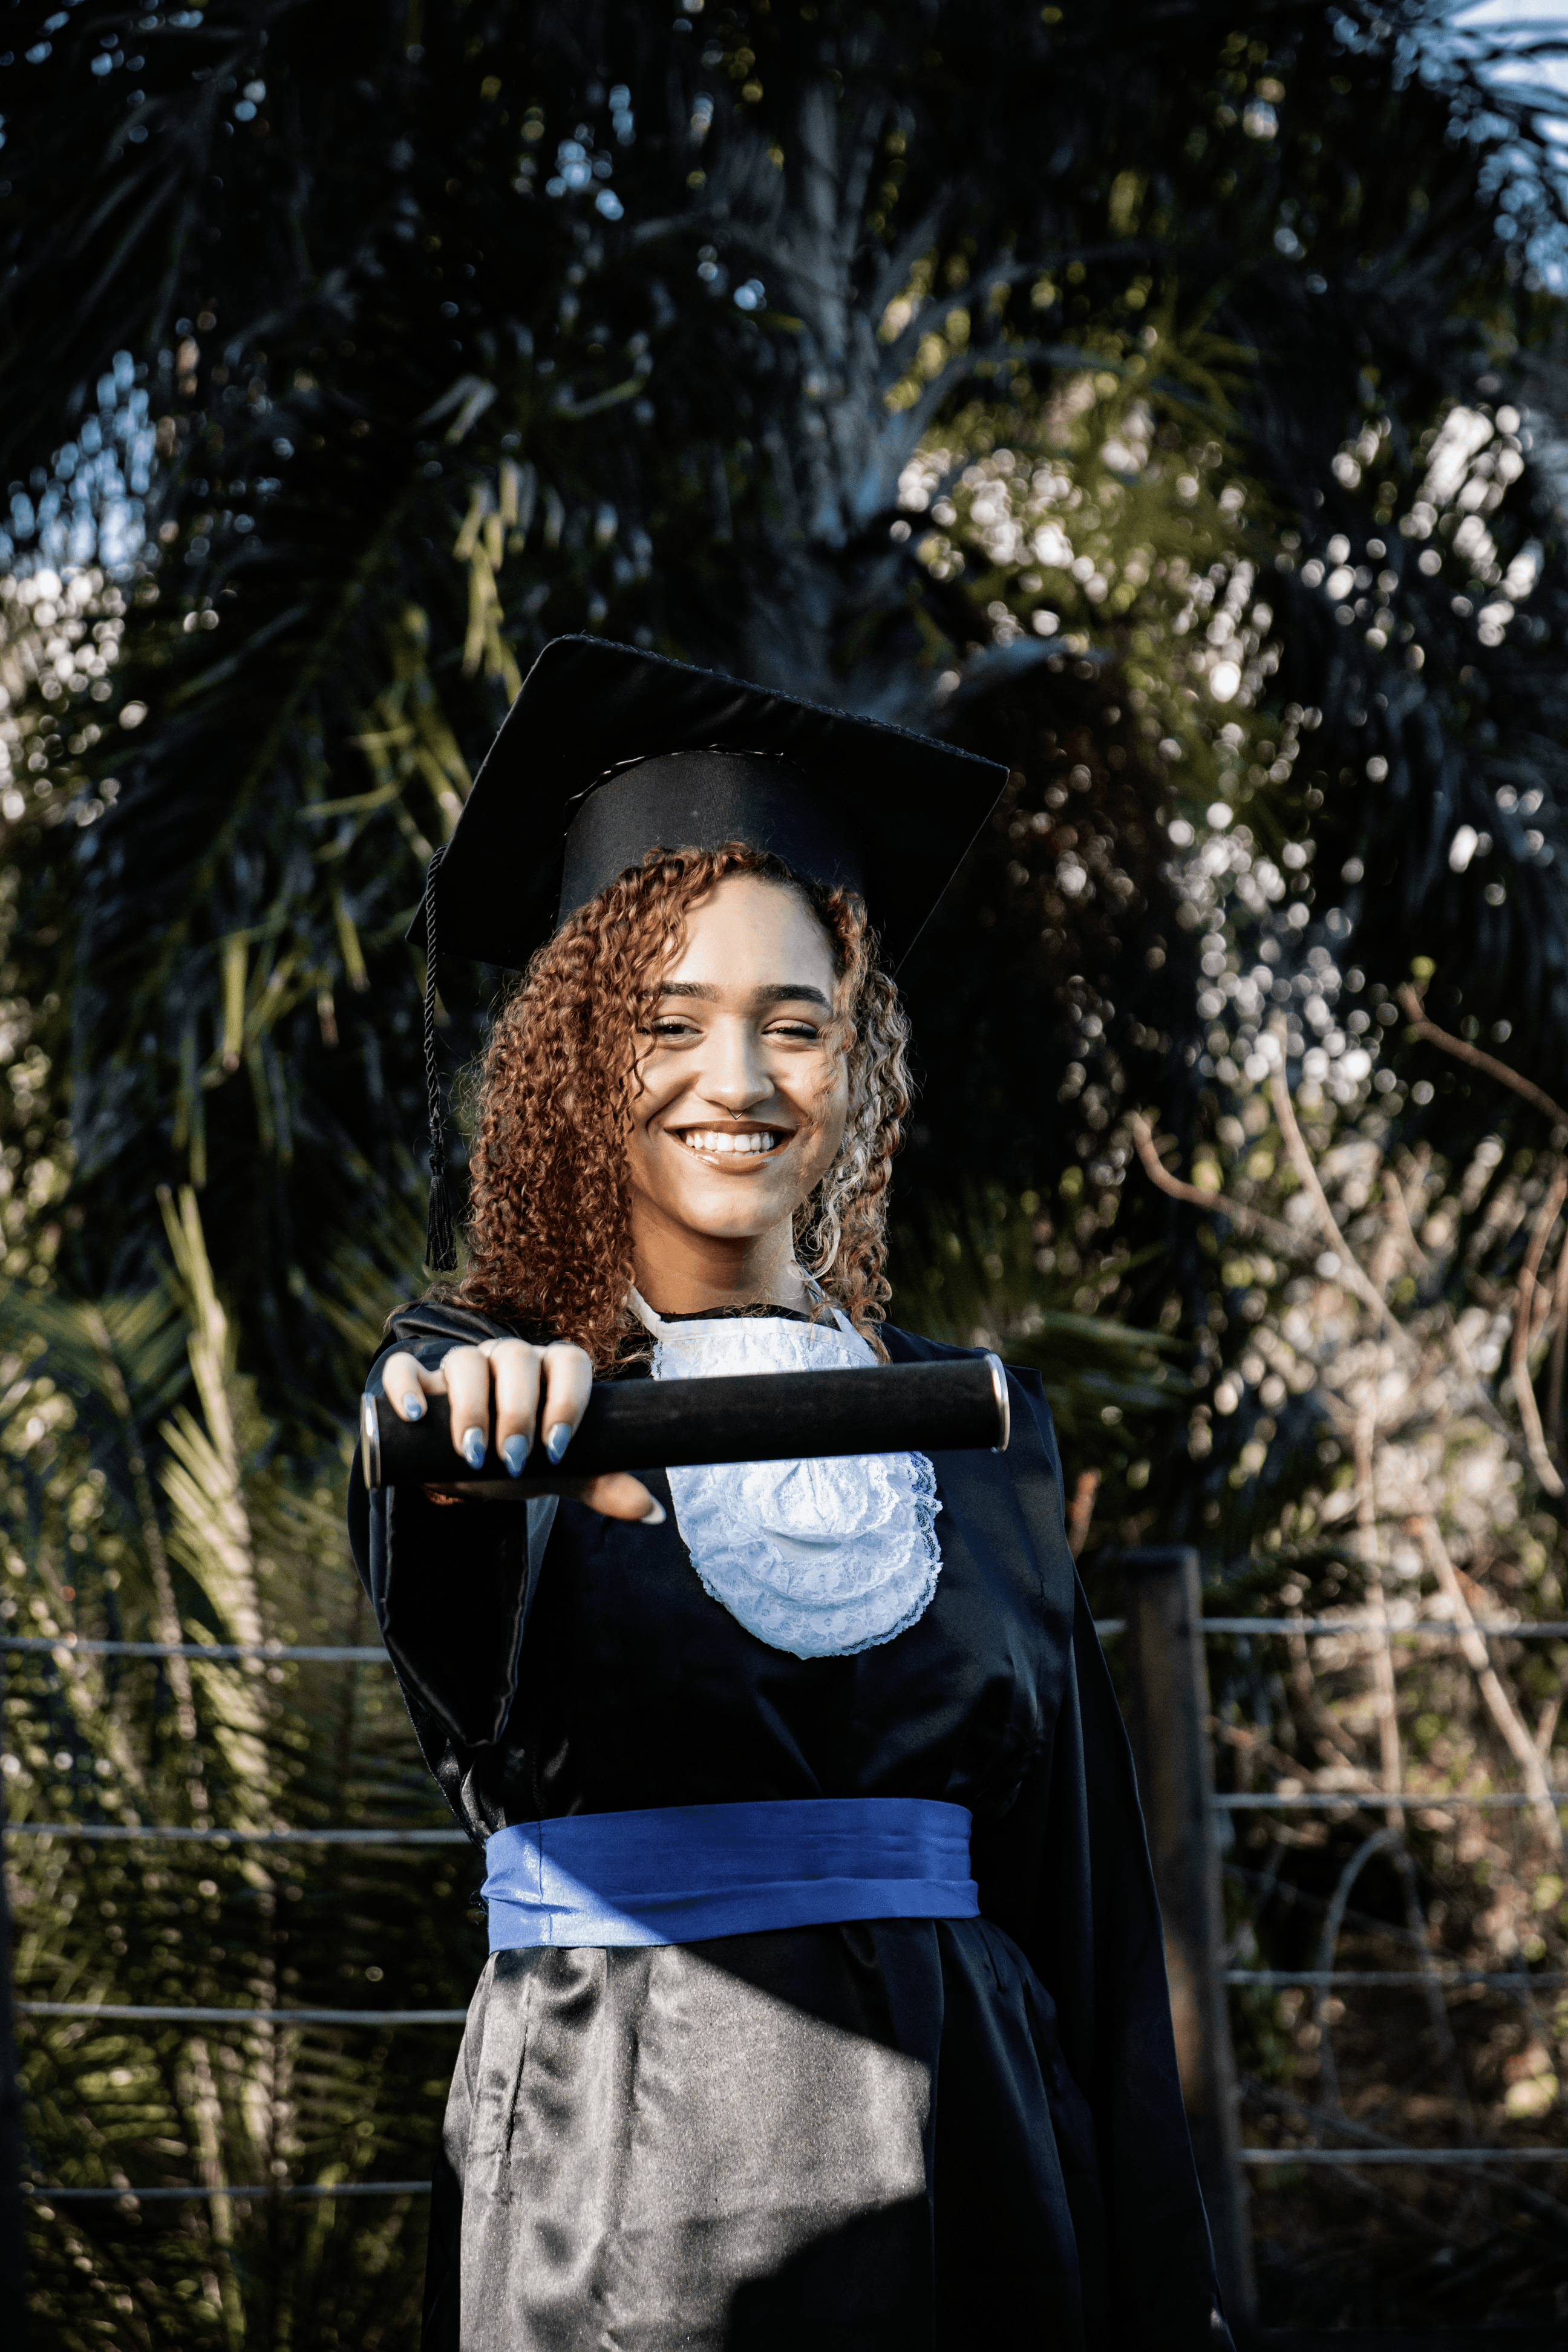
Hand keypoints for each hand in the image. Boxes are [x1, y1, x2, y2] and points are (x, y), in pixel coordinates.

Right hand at [377, 1337, 663, 1521]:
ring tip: (471, 1453)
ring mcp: (461, 1364)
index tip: (557, 1448)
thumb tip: (651, 1511)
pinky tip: (414, 1415)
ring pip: (466, 1363)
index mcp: (550, 1371)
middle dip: (517, 1411)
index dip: (567, 1399)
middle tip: (514, 1458)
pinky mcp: (417, 1378)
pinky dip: (407, 1388)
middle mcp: (508, 1358)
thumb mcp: (559, 1471)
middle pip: (516, 1358)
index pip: (568, 1362)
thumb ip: (601, 1483)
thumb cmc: (520, 1457)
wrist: (463, 1461)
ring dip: (469, 1407)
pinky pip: (407, 1369)